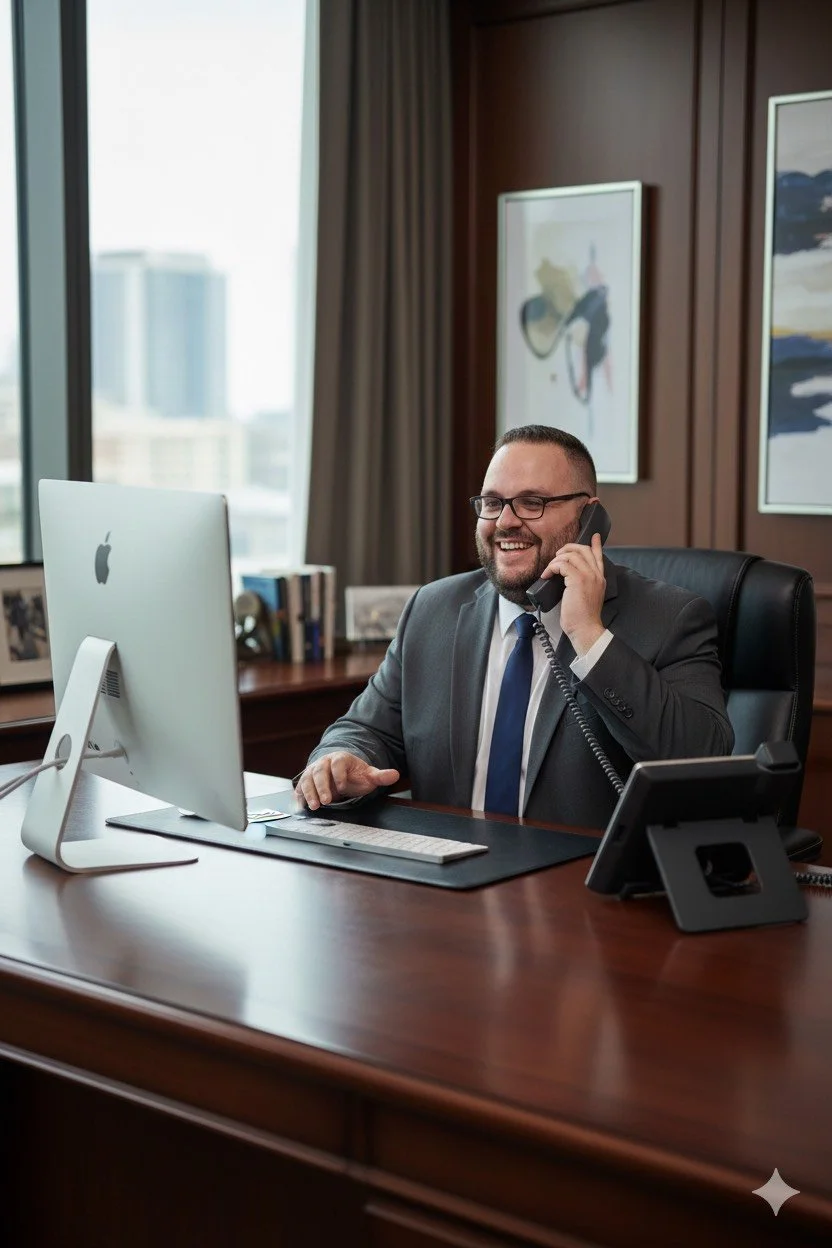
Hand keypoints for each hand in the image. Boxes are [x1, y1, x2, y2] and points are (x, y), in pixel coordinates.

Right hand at [294, 751, 399, 809]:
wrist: (338, 772)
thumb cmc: (354, 774)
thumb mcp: (368, 775)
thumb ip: (380, 776)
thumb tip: (395, 774)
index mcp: (339, 758)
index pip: (337, 764)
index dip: (339, 775)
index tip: (342, 787)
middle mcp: (323, 763)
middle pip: (319, 772)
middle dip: (322, 787)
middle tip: (326, 801)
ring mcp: (312, 772)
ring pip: (307, 779)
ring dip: (309, 793)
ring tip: (314, 807)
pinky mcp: (306, 782)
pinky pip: (300, 788)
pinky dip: (300, 797)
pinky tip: (302, 806)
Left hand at [547, 531, 605, 655]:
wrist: (585, 629)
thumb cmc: (582, 617)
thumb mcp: (586, 596)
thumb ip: (582, 584)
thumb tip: (567, 576)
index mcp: (600, 578)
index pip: (599, 556)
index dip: (595, 545)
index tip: (594, 536)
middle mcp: (596, 574)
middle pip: (583, 550)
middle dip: (568, 548)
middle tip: (557, 556)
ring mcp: (588, 576)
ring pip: (571, 555)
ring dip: (556, 560)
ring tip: (550, 569)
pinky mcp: (578, 580)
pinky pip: (563, 564)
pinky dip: (552, 567)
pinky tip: (547, 575)